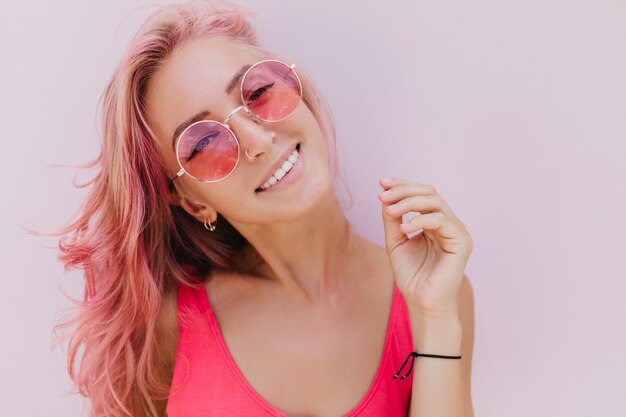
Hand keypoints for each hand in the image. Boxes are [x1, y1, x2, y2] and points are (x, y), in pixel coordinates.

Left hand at [378, 178, 472, 318]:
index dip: (403, 185)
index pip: (422, 194)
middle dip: (404, 190)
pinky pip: (440, 221)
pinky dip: (419, 221)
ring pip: (435, 203)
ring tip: (389, 210)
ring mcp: (457, 232)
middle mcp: (448, 224)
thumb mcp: (395, 241)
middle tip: (383, 194)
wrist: (422, 303)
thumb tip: (385, 196)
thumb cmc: (411, 276)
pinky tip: (403, 228)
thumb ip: (392, 219)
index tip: (381, 182)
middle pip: (430, 193)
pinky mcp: (462, 242)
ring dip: (408, 202)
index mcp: (435, 222)